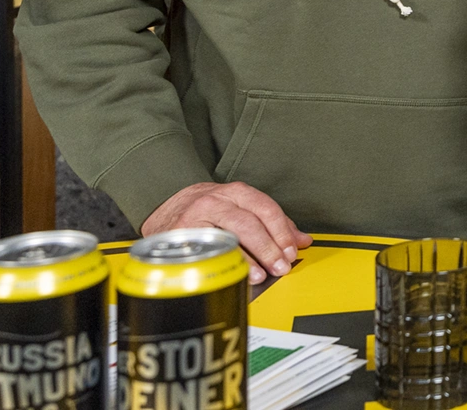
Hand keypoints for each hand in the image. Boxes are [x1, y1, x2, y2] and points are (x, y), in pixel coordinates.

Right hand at [142, 182, 312, 284]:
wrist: (163, 208)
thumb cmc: (207, 210)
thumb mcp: (240, 207)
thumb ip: (272, 223)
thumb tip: (302, 240)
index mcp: (236, 192)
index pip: (266, 209)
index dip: (282, 232)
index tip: (291, 251)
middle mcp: (216, 201)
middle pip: (249, 224)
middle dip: (269, 248)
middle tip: (281, 266)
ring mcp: (196, 217)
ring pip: (228, 237)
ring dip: (249, 259)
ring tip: (262, 274)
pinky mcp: (180, 236)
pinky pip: (206, 251)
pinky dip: (223, 264)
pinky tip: (233, 274)